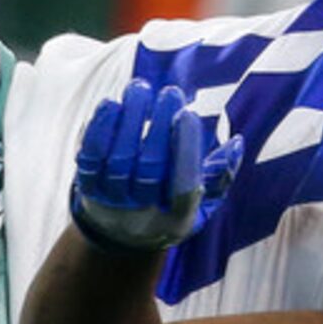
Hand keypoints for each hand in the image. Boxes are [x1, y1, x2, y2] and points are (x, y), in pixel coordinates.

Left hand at [69, 79, 243, 253]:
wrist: (121, 236)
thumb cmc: (170, 209)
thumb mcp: (202, 204)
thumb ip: (219, 176)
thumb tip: (235, 143)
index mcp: (176, 219)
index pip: (183, 187)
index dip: (186, 151)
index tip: (189, 115)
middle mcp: (142, 214)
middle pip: (149, 168)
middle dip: (159, 126)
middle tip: (170, 92)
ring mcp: (111, 202)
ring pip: (118, 159)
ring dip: (129, 120)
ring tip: (141, 87)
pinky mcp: (87, 188)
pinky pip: (90, 157)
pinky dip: (99, 129)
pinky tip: (111, 103)